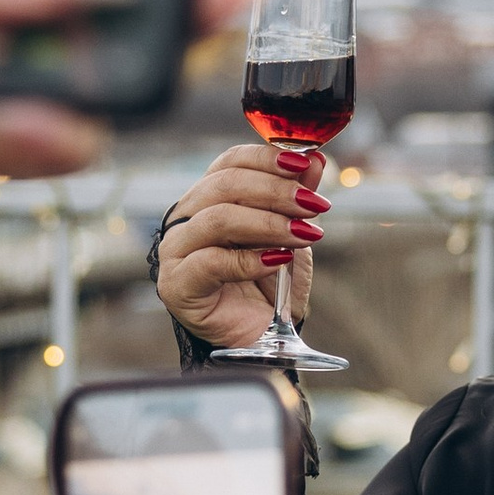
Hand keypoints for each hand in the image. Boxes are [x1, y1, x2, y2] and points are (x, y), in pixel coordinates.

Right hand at [154, 137, 329, 354]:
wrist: (265, 336)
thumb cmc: (271, 282)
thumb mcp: (293, 232)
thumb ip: (299, 196)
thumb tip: (317, 159)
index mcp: (209, 197)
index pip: (230, 162)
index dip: (266, 158)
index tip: (305, 164)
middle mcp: (186, 218)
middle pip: (225, 185)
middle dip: (276, 192)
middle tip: (313, 205)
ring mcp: (176, 250)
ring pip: (218, 219)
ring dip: (269, 224)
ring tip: (304, 234)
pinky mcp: (176, 284)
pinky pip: (211, 262)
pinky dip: (250, 260)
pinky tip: (278, 261)